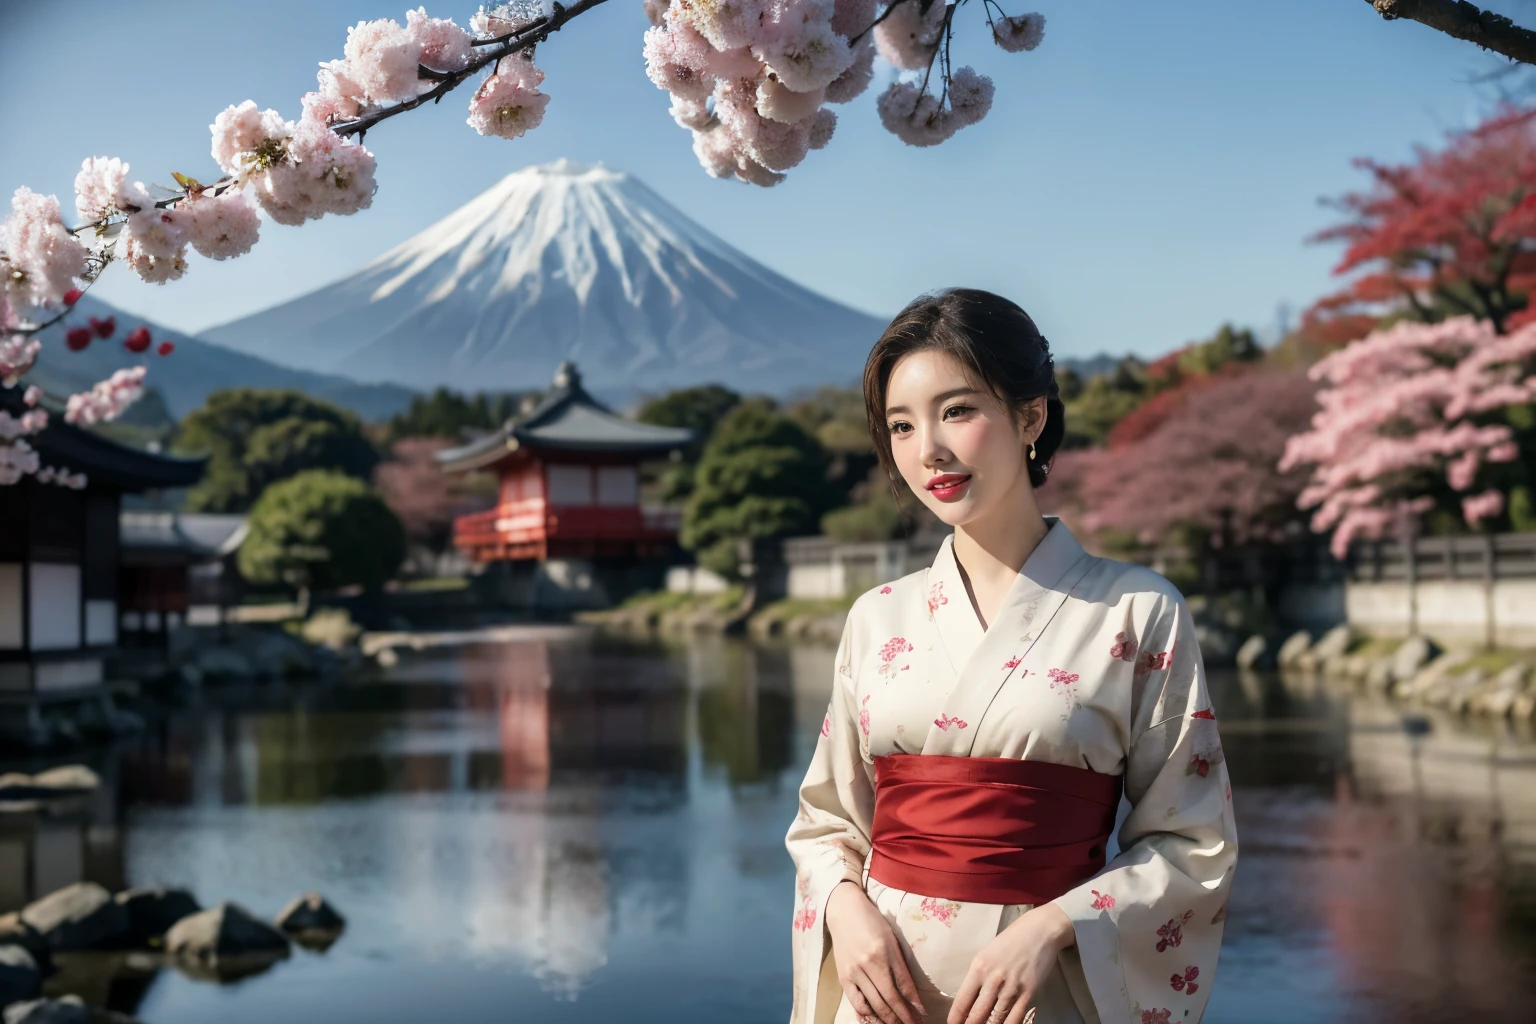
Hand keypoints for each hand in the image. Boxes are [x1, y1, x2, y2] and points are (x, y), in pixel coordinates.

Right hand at [825, 880, 925, 1023]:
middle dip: (904, 1016)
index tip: (923, 1014)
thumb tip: (909, 990)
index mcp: (885, 950)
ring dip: (888, 1019)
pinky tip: (875, 1019)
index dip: (915, 1003)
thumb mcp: (891, 937)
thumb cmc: (871, 921)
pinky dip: (866, 1014)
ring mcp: (854, 971)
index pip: (904, 984)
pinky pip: (856, 1002)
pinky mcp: (843, 977)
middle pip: (890, 998)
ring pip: (874, 1004)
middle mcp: (869, 963)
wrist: (843, 911)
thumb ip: (899, 962)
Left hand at [947, 903, 1074, 1023]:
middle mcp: (993, 978)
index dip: (956, 1017)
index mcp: (979, 967)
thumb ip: (979, 975)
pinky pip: (1016, 1017)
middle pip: (978, 1013)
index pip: (963, 999)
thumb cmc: (1011, 940)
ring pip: (996, 1018)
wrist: (1040, 931)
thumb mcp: (987, 953)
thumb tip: (971, 998)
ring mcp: (1012, 987)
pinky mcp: (1028, 992)